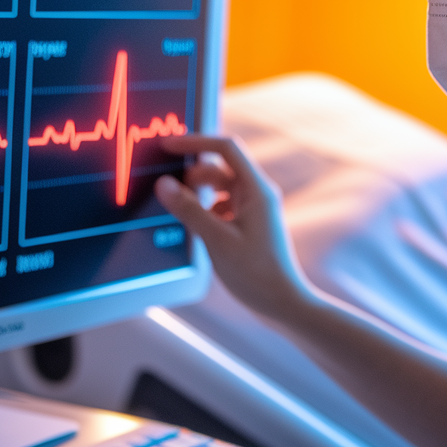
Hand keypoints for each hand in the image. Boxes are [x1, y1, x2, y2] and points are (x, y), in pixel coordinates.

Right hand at [155, 134, 310, 319]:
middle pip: (219, 168)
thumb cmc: (257, 274)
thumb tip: (164, 184)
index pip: (226, 148)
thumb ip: (189, 210)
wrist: (282, 304)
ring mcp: (253, 209)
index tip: (168, 145)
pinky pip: (221, 206)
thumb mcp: (217, 240)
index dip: (196, 141)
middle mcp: (257, 194)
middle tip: (166, 190)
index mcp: (256, 190)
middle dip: (192, 176)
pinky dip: (204, 211)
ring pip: (218, 189)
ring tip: (178, 213)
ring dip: (197, 196)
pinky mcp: (248, 225)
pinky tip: (193, 229)